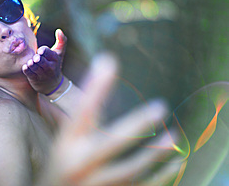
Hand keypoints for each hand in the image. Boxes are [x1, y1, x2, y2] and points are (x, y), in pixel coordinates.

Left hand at [22, 29, 66, 93]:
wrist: (52, 84)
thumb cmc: (54, 63)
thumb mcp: (59, 53)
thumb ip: (61, 41)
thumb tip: (59, 30)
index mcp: (55, 58)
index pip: (48, 53)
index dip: (43, 51)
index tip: (40, 51)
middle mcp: (50, 67)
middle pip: (41, 61)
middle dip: (37, 59)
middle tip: (35, 58)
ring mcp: (42, 74)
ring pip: (34, 67)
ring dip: (31, 64)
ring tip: (31, 62)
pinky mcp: (35, 79)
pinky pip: (29, 73)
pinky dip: (26, 70)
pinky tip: (26, 67)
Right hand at [38, 54, 181, 185]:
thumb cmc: (58, 170)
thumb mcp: (61, 146)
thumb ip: (77, 124)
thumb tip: (85, 91)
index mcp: (65, 145)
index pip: (81, 112)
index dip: (95, 86)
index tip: (109, 60)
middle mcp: (79, 164)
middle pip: (111, 142)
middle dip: (137, 124)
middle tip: (160, 106)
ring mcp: (95, 184)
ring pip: (130, 169)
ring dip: (154, 153)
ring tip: (173, 135)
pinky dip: (162, 176)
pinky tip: (176, 163)